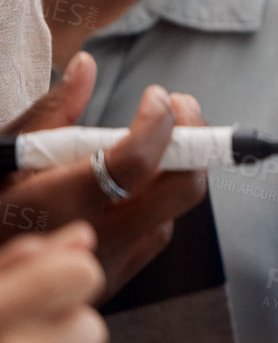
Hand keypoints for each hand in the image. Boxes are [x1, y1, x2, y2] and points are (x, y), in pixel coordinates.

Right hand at [1, 53, 209, 298]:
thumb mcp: (4, 158)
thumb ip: (51, 113)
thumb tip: (87, 66)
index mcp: (59, 204)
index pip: (136, 161)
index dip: (159, 122)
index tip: (159, 96)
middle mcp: (95, 238)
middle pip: (182, 189)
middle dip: (194, 140)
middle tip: (180, 107)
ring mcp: (111, 265)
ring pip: (173, 209)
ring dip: (172, 169)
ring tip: (153, 139)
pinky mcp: (119, 277)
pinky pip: (156, 232)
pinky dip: (154, 200)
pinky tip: (132, 183)